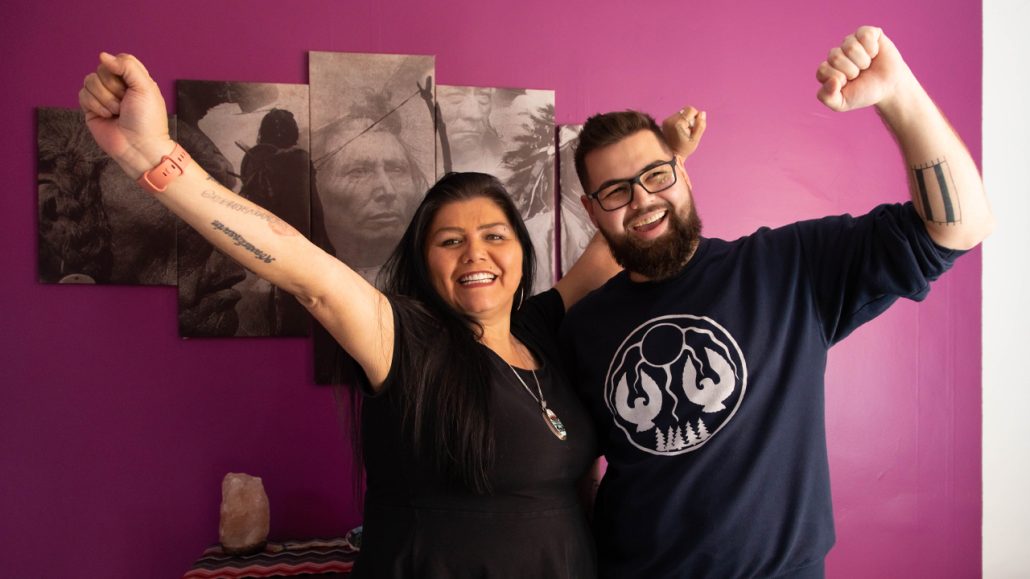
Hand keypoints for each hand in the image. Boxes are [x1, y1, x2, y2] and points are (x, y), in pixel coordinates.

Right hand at [78, 52, 174, 176]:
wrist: (138, 146)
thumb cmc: (147, 120)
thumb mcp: (146, 87)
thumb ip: (127, 66)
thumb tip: (102, 55)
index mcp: (134, 79)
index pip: (120, 59)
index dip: (120, 69)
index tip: (129, 84)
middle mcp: (118, 86)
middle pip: (102, 69)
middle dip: (113, 88)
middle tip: (125, 103)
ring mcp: (103, 96)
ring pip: (90, 80)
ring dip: (105, 98)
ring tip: (117, 112)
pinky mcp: (91, 108)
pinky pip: (82, 94)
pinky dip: (95, 105)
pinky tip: (107, 116)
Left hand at [662, 106, 706, 158]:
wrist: (671, 155)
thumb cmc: (684, 148)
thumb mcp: (695, 139)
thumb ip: (700, 125)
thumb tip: (702, 113)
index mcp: (678, 123)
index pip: (691, 109)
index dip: (695, 117)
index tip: (693, 127)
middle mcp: (671, 120)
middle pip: (685, 110)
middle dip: (690, 118)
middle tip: (688, 130)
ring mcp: (666, 121)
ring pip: (681, 113)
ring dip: (685, 120)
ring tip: (683, 132)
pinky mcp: (665, 122)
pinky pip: (676, 117)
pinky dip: (679, 122)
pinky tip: (678, 131)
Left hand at [816, 26, 913, 112]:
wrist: (889, 87)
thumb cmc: (864, 93)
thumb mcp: (842, 104)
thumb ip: (828, 98)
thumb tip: (831, 81)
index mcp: (826, 69)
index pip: (822, 70)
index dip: (838, 79)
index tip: (848, 83)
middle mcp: (836, 53)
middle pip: (835, 57)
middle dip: (852, 71)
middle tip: (860, 74)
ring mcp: (850, 42)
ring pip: (851, 47)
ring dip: (863, 61)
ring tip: (867, 65)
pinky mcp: (866, 33)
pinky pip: (864, 35)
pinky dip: (872, 48)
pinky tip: (874, 53)